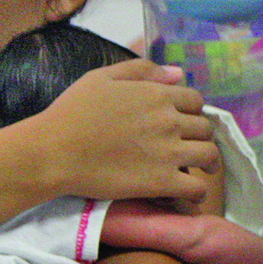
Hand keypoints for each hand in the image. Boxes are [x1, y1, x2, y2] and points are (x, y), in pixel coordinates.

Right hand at [21, 59, 221, 206]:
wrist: (53, 151)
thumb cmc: (71, 112)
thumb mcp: (101, 78)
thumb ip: (141, 70)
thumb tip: (178, 73)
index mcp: (156, 95)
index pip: (195, 101)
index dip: (191, 111)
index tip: (182, 122)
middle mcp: (168, 121)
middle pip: (204, 128)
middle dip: (198, 136)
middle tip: (188, 146)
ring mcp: (168, 152)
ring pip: (209, 156)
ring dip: (207, 163)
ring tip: (199, 169)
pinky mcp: (161, 182)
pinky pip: (197, 188)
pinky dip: (198, 192)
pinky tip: (189, 192)